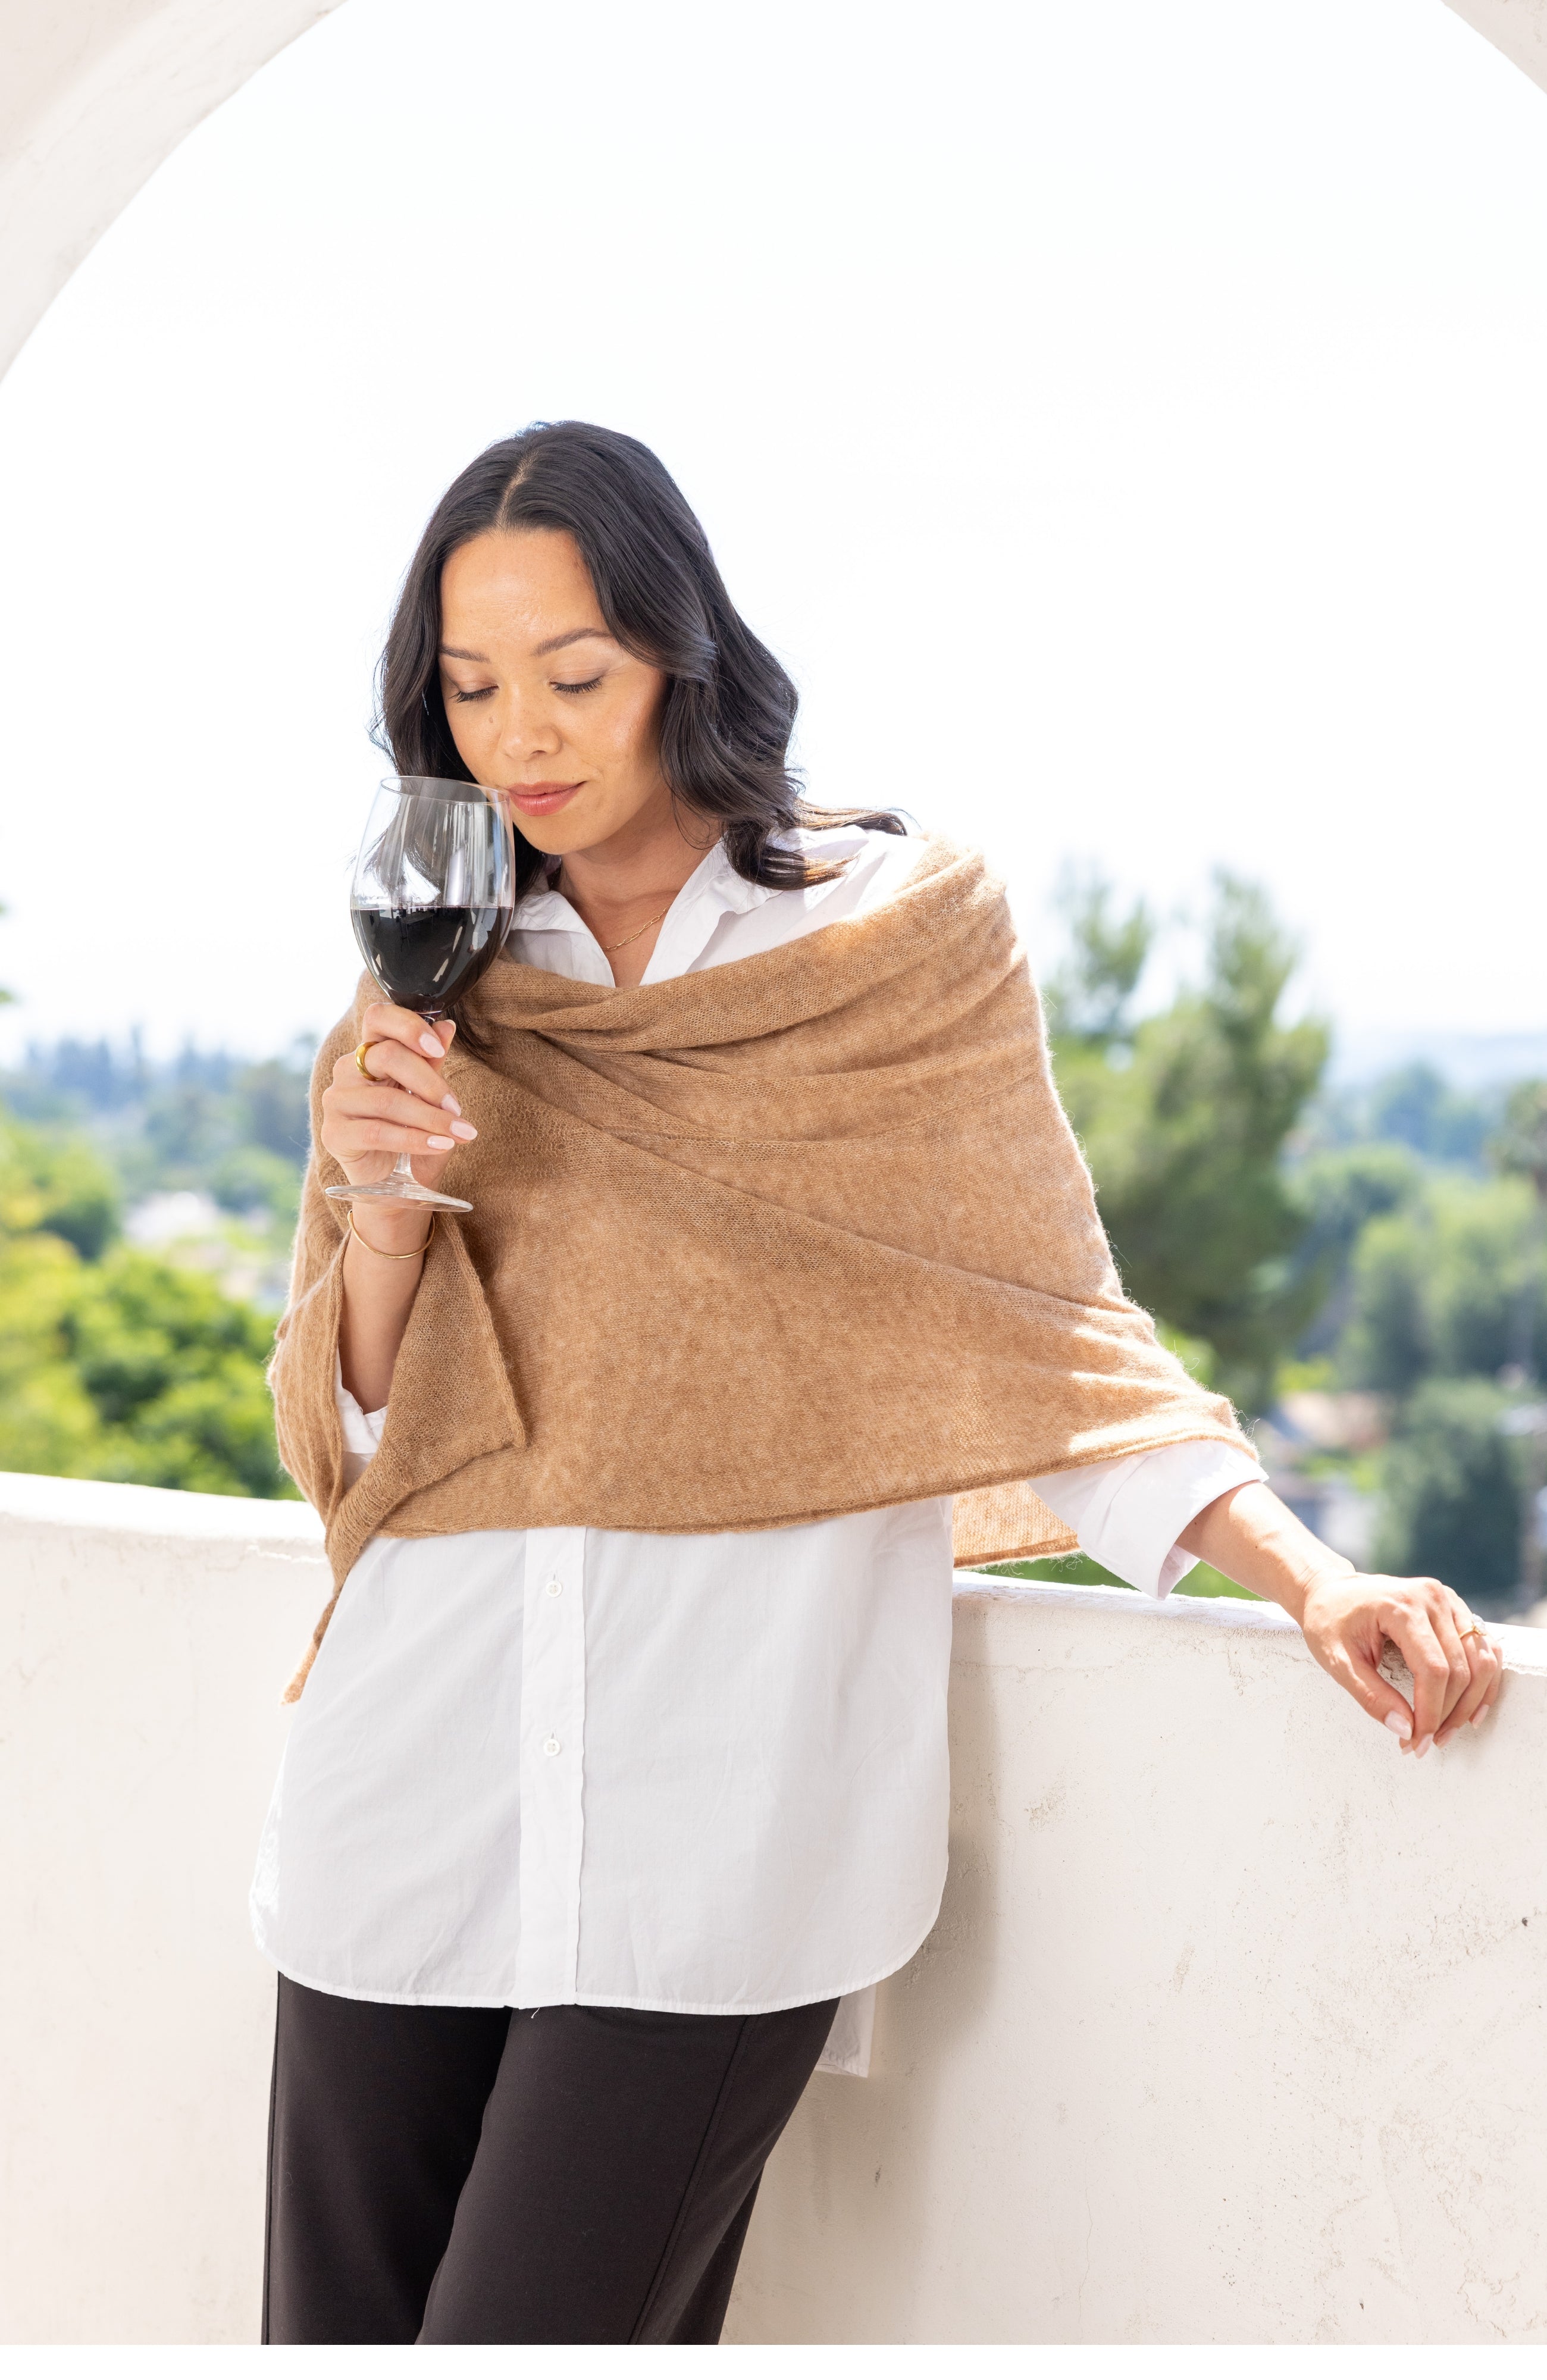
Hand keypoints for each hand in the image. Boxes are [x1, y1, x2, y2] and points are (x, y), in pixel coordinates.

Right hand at [319, 1002, 476, 1193]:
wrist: (392, 1182)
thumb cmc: (410, 1131)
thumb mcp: (427, 1096)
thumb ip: (432, 1061)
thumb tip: (446, 1026)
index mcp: (370, 1051)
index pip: (378, 1017)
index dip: (408, 1026)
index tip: (437, 1047)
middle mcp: (347, 1070)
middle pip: (387, 1056)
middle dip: (430, 1083)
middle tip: (457, 1108)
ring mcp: (337, 1101)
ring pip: (387, 1100)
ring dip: (430, 1118)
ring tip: (459, 1133)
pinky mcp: (333, 1133)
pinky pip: (378, 1132)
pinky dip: (415, 1140)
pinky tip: (440, 1145)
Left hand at [1297, 1569, 1503, 1755]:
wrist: (1331, 1591)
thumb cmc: (1329, 1621)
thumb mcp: (1337, 1660)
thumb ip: (1371, 1695)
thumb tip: (1405, 1730)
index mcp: (1401, 1606)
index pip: (1433, 1669)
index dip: (1430, 1712)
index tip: (1416, 1743)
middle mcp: (1432, 1598)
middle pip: (1460, 1669)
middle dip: (1447, 1714)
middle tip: (1424, 1744)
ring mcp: (1448, 1601)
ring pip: (1481, 1661)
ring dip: (1469, 1703)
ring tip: (1445, 1732)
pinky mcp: (1455, 1609)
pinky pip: (1484, 1648)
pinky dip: (1484, 1681)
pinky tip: (1472, 1709)